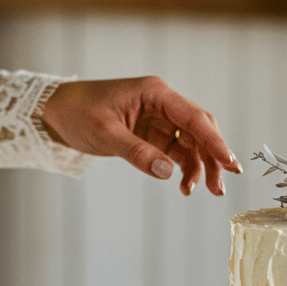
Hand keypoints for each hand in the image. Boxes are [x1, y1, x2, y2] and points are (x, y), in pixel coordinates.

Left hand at [41, 76, 241, 195]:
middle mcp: (162, 103)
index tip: (229, 163)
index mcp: (155, 93)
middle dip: (212, 158)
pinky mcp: (151, 133)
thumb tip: (168, 171)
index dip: (215, 141)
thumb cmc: (77, 112)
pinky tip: (183, 184)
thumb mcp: (104, 133)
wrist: (57, 111)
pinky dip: (182, 167)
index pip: (194, 118)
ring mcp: (158, 118)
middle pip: (199, 130)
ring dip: (198, 166)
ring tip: (195, 192)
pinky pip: (175, 150)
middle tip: (219, 187)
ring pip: (190, 143)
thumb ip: (136, 152)